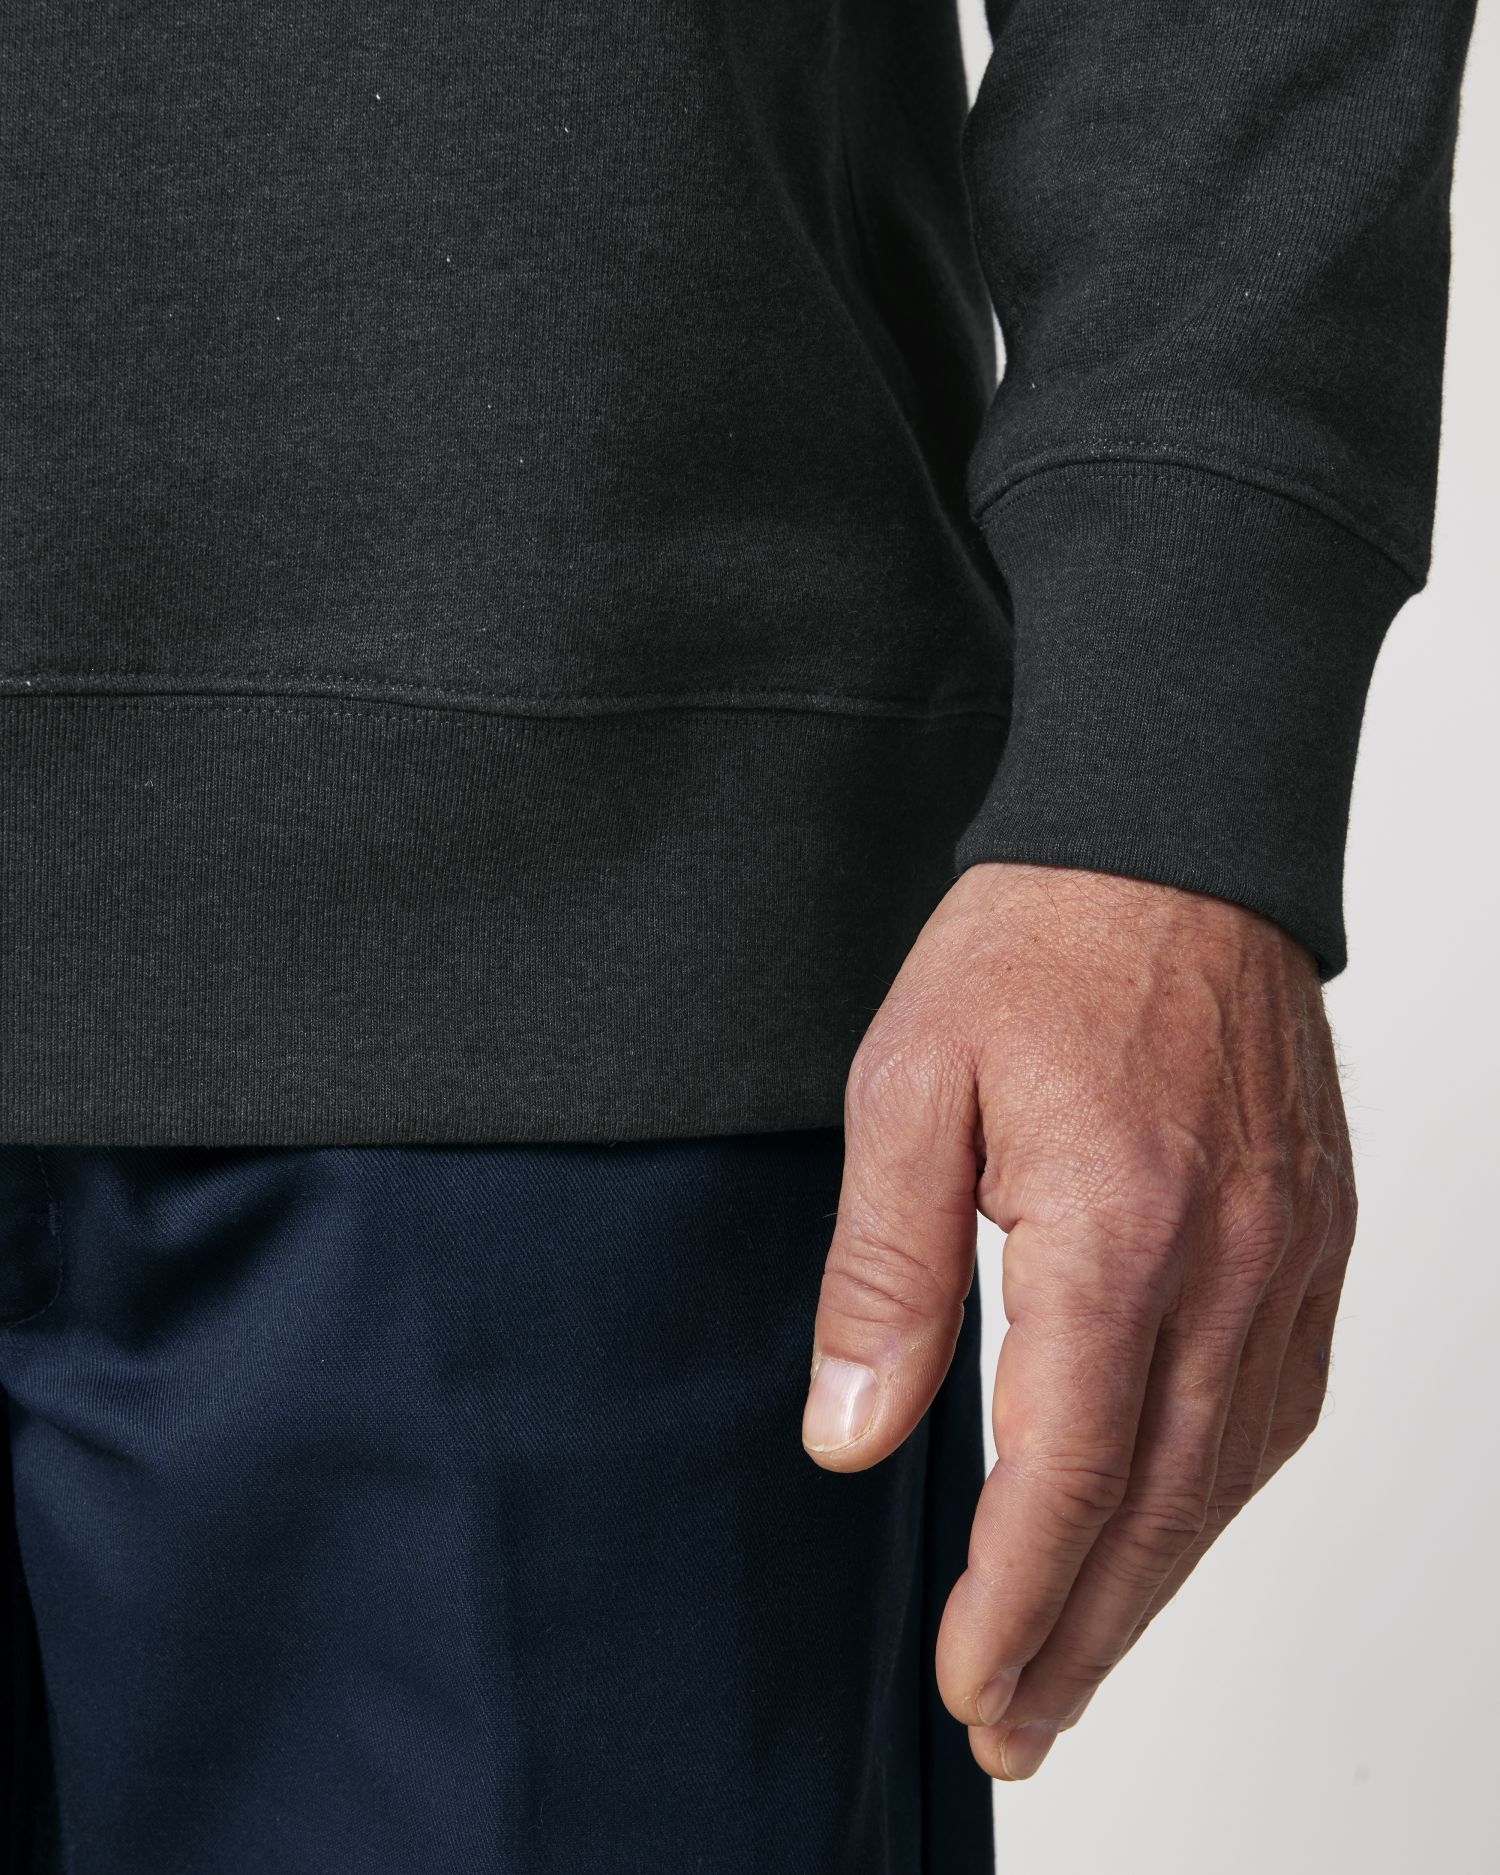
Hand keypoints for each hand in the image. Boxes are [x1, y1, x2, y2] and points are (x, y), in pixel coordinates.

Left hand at [801, 862, 1354, 1779]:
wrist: (1170, 846)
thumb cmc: (1032, 948)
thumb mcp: (905, 1086)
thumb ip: (884, 1272)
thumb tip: (856, 1439)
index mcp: (1112, 1226)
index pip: (1064, 1472)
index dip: (1014, 1601)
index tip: (970, 1690)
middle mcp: (1227, 1261)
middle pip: (1159, 1506)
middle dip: (1082, 1636)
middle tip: (1021, 1730)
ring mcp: (1293, 1253)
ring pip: (1231, 1473)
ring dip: (1155, 1584)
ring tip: (1080, 1662)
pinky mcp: (1320, 1237)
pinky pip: (1282, 1404)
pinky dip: (1220, 1494)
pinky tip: (1171, 1529)